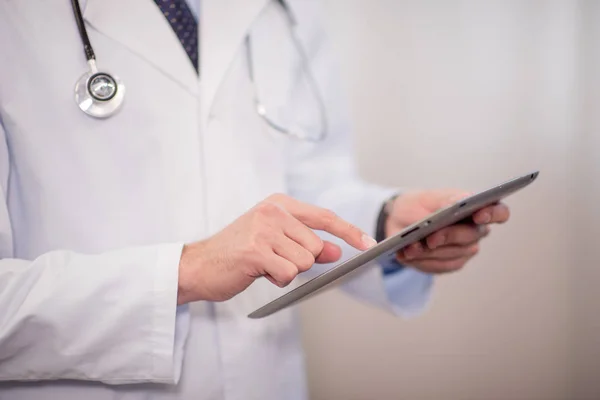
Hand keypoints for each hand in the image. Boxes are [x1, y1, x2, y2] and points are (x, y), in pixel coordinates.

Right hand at [177, 194, 376, 303]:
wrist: (198, 265)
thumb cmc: (237, 254)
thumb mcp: (276, 244)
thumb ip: (307, 244)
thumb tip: (337, 251)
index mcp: (278, 204)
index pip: (324, 216)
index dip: (349, 231)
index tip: (369, 243)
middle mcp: (273, 211)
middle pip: (315, 245)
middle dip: (300, 260)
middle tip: (273, 259)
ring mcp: (264, 228)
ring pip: (304, 261)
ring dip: (287, 271)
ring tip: (263, 265)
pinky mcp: (256, 249)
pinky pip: (288, 273)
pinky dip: (277, 280)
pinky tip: (257, 272)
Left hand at [385, 189, 509, 273]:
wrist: (401, 219)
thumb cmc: (419, 205)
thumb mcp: (428, 197)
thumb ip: (444, 200)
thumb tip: (455, 204)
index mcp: (476, 208)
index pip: (499, 212)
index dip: (493, 214)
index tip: (479, 215)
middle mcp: (476, 231)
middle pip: (471, 236)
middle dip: (449, 236)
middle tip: (430, 238)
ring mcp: (464, 250)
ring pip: (453, 255)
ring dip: (429, 252)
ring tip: (410, 248)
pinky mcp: (451, 263)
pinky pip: (439, 266)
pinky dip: (421, 261)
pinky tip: (406, 254)